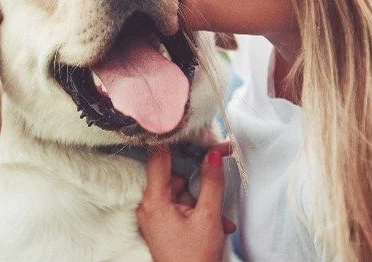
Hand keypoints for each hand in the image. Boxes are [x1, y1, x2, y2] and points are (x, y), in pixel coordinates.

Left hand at [137, 143, 235, 261]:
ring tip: (222, 220)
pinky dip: (200, 212)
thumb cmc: (195, 258)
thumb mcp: (208, 217)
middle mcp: (150, 206)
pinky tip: (218, 225)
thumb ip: (210, 182)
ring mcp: (156, 216)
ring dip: (205, 201)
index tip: (185, 124)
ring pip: (182, 193)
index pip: (158, 158)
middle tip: (222, 162)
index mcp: (154, 201)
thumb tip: (213, 154)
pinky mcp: (163, 225)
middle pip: (175, 175)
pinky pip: (182, 207)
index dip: (173, 139)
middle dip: (200, 179)